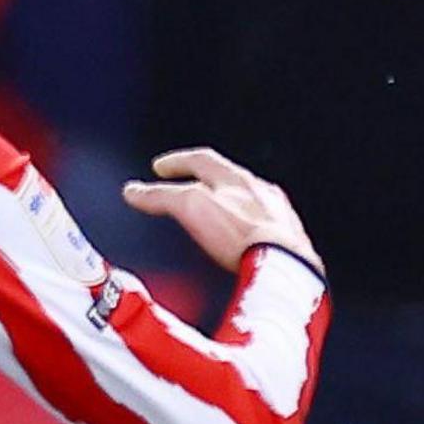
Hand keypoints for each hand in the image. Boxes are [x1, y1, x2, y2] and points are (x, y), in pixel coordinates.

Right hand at [122, 148, 318, 274]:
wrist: (286, 264)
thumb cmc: (243, 235)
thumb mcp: (190, 208)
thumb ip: (161, 198)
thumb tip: (133, 192)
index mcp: (235, 178)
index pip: (201, 159)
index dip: (176, 162)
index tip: (161, 168)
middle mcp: (261, 192)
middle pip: (228, 179)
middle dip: (204, 183)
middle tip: (187, 189)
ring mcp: (278, 216)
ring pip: (251, 203)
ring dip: (230, 208)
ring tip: (216, 219)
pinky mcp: (290, 243)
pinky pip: (266, 230)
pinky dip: (250, 233)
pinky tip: (244, 247)